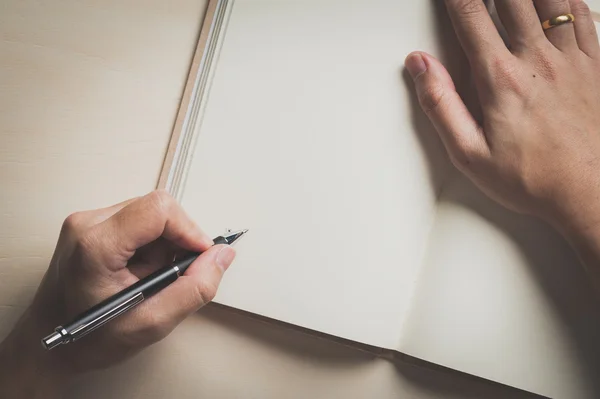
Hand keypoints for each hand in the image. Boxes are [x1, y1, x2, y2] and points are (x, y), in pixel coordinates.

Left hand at [0, 190, 235, 396]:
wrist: (47, 346)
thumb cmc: (88, 338)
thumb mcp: (151, 323)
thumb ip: (195, 289)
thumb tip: (221, 256)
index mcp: (96, 244)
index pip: (159, 209)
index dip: (190, 229)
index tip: (201, 255)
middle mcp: (87, 223)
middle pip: (157, 209)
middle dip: (177, 240)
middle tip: (173, 275)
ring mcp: (87, 222)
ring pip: (150, 215)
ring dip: (164, 245)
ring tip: (150, 278)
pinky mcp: (91, 226)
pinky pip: (138, 222)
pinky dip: (151, 245)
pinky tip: (140, 271)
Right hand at [405, 0, 599, 233]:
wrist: (591, 192)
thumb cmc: (532, 178)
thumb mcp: (469, 153)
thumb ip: (440, 104)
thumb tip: (421, 66)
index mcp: (501, 79)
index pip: (470, 14)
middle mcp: (538, 61)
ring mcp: (571, 60)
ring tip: (509, 0)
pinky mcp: (595, 66)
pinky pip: (583, 15)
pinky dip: (566, 0)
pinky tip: (556, 1)